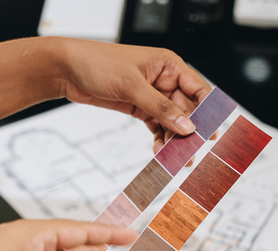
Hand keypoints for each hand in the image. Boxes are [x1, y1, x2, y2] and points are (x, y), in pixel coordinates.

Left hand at [53, 38, 211, 150]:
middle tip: (190, 154)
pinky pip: (156, 126)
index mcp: (169, 65)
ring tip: (175, 159)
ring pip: (171, 121)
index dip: (207, 112)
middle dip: (188, 132)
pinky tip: (159, 151)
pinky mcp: (138, 107)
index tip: (210, 134)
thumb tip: (187, 126)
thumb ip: (160, 107)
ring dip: (173, 139)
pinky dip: (159, 139)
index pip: (198, 90)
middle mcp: (164, 80)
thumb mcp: (131, 86)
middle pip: (186, 110)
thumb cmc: (98, 64)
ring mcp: (151, 95)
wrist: (67, 70)